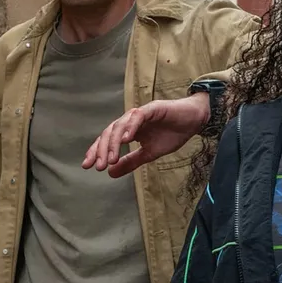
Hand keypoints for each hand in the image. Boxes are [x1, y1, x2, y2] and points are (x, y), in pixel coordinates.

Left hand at [82, 94, 210, 177]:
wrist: (194, 121)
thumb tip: (110, 173)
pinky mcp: (152, 109)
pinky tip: (126, 139)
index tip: (87, 166)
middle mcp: (130, 121)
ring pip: (120, 125)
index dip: (96, 151)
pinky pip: (138, 117)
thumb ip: (131, 162)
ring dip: (114, 142)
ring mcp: (140, 114)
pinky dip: (130, 127)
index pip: (107, 140)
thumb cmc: (172, 134)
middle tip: (98, 166)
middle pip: (109, 133)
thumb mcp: (149, 154)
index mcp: (128, 130)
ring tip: (111, 158)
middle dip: (102, 150)